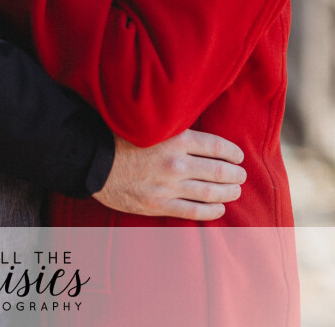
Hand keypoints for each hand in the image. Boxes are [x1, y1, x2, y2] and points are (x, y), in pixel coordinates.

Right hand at [93, 129, 246, 220]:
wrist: (93, 160)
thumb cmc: (119, 136)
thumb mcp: (149, 123)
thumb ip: (173, 127)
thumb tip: (196, 129)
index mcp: (175, 139)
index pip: (216, 146)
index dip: (232, 152)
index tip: (238, 155)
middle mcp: (176, 163)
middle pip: (218, 171)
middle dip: (235, 173)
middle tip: (241, 174)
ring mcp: (168, 186)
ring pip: (210, 192)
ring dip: (228, 192)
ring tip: (236, 190)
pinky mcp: (159, 205)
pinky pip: (193, 211)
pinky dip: (211, 210)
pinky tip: (220, 208)